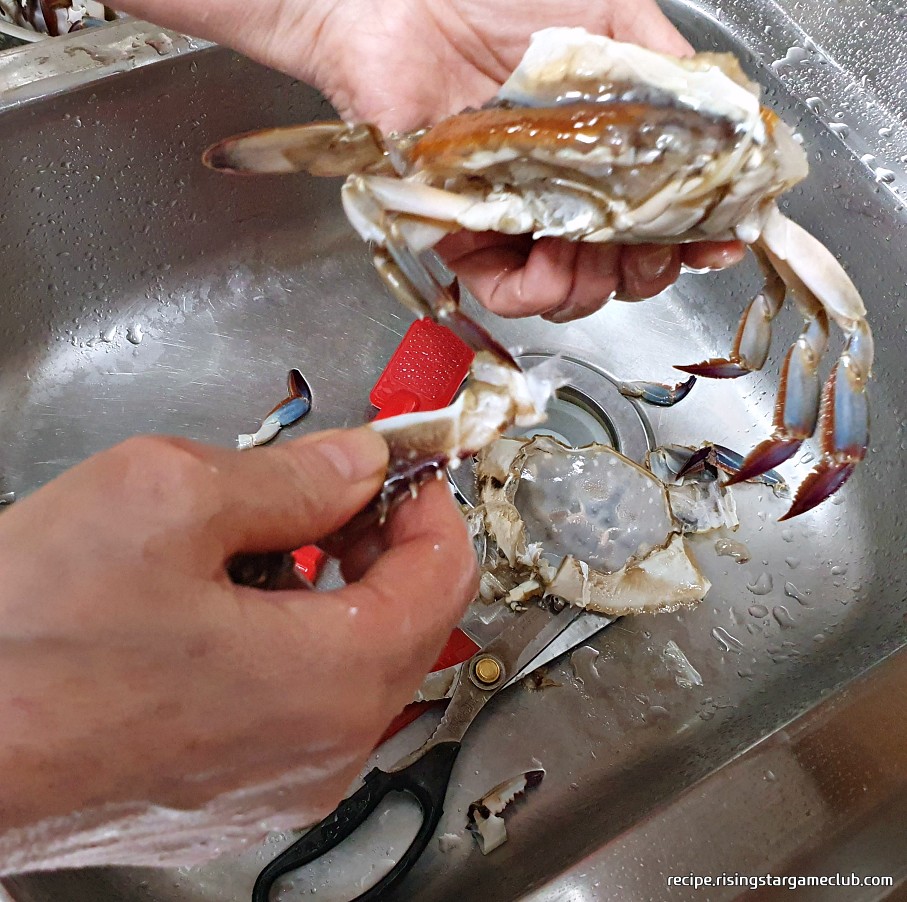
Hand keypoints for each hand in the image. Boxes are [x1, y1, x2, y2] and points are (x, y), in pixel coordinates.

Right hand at [0, 428, 475, 864]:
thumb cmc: (17, 650)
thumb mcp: (166, 502)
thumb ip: (292, 476)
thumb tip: (354, 465)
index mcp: (331, 680)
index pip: (444, 574)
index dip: (431, 503)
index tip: (405, 470)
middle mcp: (321, 751)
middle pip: (407, 622)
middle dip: (382, 543)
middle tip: (340, 491)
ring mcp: (277, 784)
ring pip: (353, 663)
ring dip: (332, 589)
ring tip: (267, 539)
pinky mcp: (228, 794)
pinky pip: (299, 706)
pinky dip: (290, 642)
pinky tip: (226, 605)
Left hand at [113, 0, 745, 320]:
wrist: (402, 3)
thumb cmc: (497, 2)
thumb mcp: (614, 23)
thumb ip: (673, 79)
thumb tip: (732, 132)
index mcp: (604, 151)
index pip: (660, 217)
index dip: (694, 241)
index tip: (716, 244)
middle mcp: (565, 192)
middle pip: (624, 269)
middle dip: (649, 270)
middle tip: (652, 248)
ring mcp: (518, 218)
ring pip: (574, 292)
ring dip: (598, 282)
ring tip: (593, 244)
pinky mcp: (467, 235)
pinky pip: (510, 294)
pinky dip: (542, 290)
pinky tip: (553, 257)